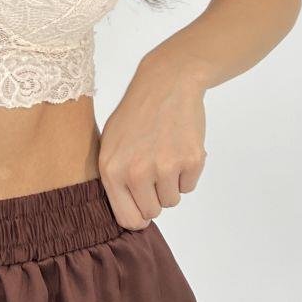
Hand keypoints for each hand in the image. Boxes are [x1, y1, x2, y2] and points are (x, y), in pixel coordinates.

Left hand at [98, 53, 207, 230]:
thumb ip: (115, 180)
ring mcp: (165, 167)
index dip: (138, 217)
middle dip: (155, 196)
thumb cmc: (135, 114)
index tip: (143, 208)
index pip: (127, 219)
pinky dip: (187, 172)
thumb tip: (129, 217)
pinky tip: (178, 147)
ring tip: (165, 155)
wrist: (166, 83)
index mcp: (112, 170)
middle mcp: (136, 172)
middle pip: (153, 212)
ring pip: (173, 201)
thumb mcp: (110, 144)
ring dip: (172, 184)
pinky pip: (190, 186)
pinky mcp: (191, 160)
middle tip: (154, 169)